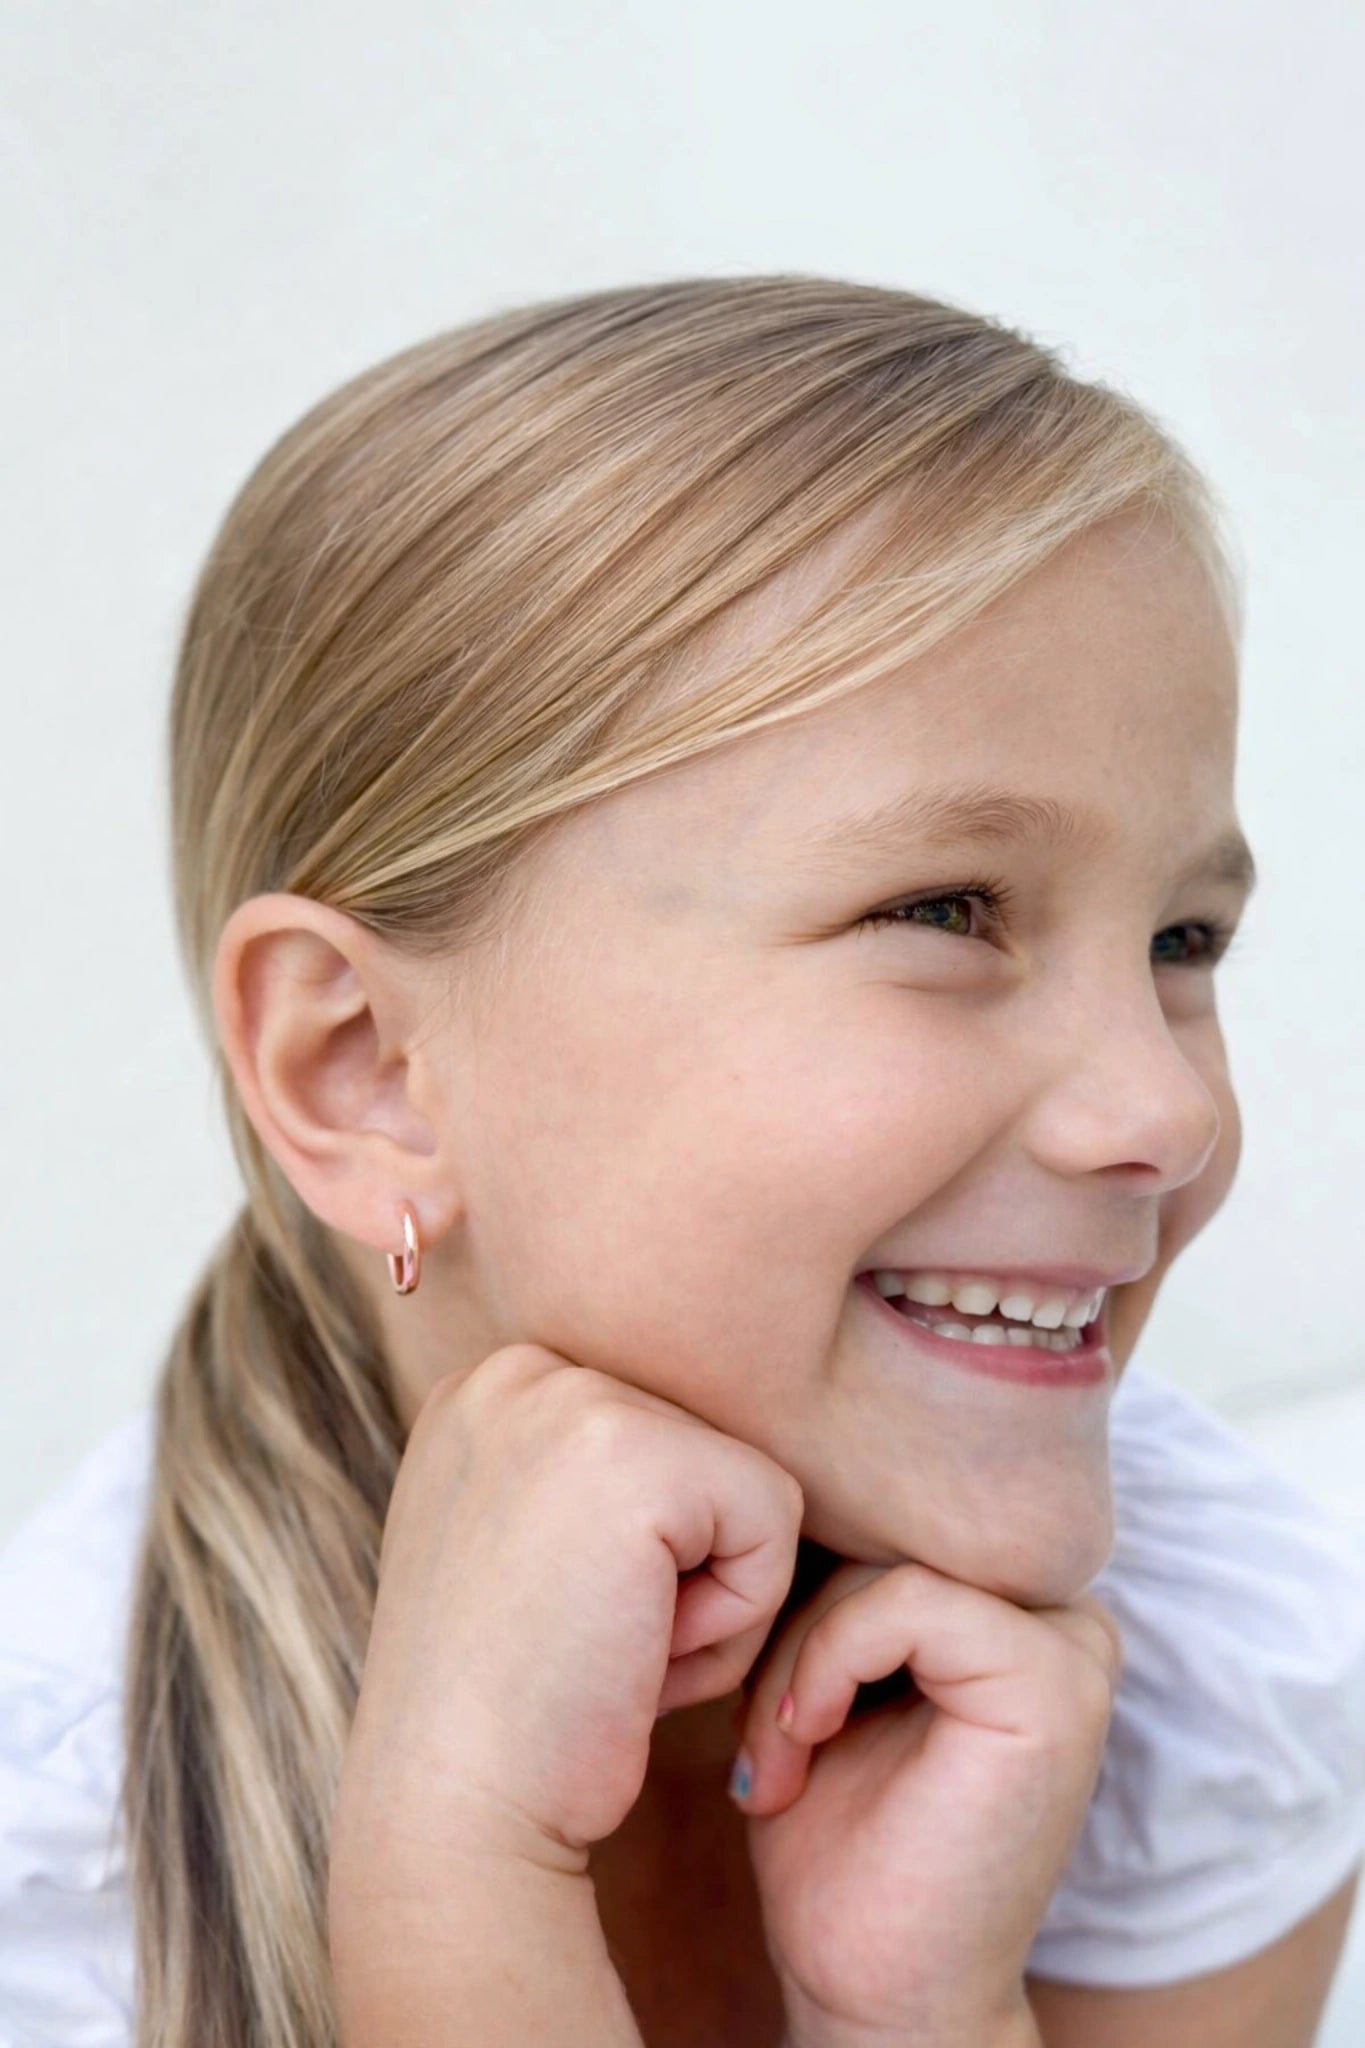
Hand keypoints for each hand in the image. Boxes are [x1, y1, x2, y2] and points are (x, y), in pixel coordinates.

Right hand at [328, 1342, 805, 1925]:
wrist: (451, 1815)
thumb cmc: (506, 1715)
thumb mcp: (518, 1549)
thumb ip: (582, 1482)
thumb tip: (689, 1466)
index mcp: (489, 1390)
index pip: (659, 1440)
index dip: (643, 1559)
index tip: (554, 1621)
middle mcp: (518, 1371)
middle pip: (705, 1456)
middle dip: (679, 1573)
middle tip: (585, 1646)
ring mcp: (570, 1400)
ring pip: (746, 1487)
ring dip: (711, 1599)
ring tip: (609, 1649)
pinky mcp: (636, 1457)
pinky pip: (774, 1519)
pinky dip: (735, 1618)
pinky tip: (639, 1654)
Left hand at [731, 1553, 1122, 2044]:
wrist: (873, 1990)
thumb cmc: (834, 1843)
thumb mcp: (813, 1674)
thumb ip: (826, 1581)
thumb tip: (755, 1465)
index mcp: (1010, 1601)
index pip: (876, 1518)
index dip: (791, 1588)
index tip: (745, 1688)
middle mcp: (1057, 1611)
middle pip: (882, 1536)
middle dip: (794, 1625)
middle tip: (760, 1734)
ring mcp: (1070, 1642)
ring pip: (885, 1568)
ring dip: (799, 1658)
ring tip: (776, 1754)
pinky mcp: (1056, 1681)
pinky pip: (907, 1603)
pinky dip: (826, 1666)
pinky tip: (803, 1743)